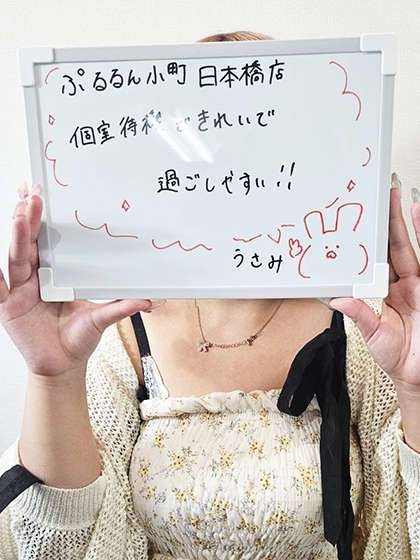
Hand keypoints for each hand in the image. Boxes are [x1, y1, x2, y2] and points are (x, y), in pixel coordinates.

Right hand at [0, 182, 152, 376]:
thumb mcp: (101, 318)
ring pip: (15, 258)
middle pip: (28, 242)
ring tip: (19, 216)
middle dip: (27, 218)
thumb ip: (120, 307)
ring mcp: (20, 291)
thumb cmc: (79, 338)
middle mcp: (34, 277)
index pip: (44, 239)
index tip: (42, 194)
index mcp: (53, 272)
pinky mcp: (8, 308)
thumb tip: (149, 301)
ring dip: (16, 237)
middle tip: (32, 196)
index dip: (40, 218)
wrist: (64, 365)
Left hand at [329, 176, 419, 392]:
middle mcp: (406, 284)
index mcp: (389, 291)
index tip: (366, 219)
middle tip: (384, 195)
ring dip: (409, 225)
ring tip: (402, 200)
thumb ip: (358, 314)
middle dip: (391, 221)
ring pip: (414, 249)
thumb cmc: (397, 357)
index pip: (379, 259)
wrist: (417, 375)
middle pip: (397, 246)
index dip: (374, 239)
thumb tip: (335, 299)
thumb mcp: (373, 333)